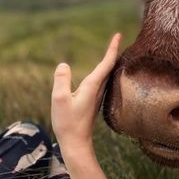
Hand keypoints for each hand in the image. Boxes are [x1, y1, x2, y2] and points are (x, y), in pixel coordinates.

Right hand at [51, 33, 121, 165]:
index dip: (112, 48)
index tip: (118, 34)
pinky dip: (104, 71)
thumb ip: (61, 80)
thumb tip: (64, 64)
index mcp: (93, 86)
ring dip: (109, 62)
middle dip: (113, 52)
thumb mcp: (59, 99)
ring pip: (107, 75)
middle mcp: (98, 90)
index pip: (106, 63)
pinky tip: (102, 72)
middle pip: (109, 67)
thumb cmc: (67, 123)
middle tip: (117, 38)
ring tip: (111, 50)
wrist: (76, 143)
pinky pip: (101, 81)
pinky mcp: (93, 102)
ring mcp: (97, 96)